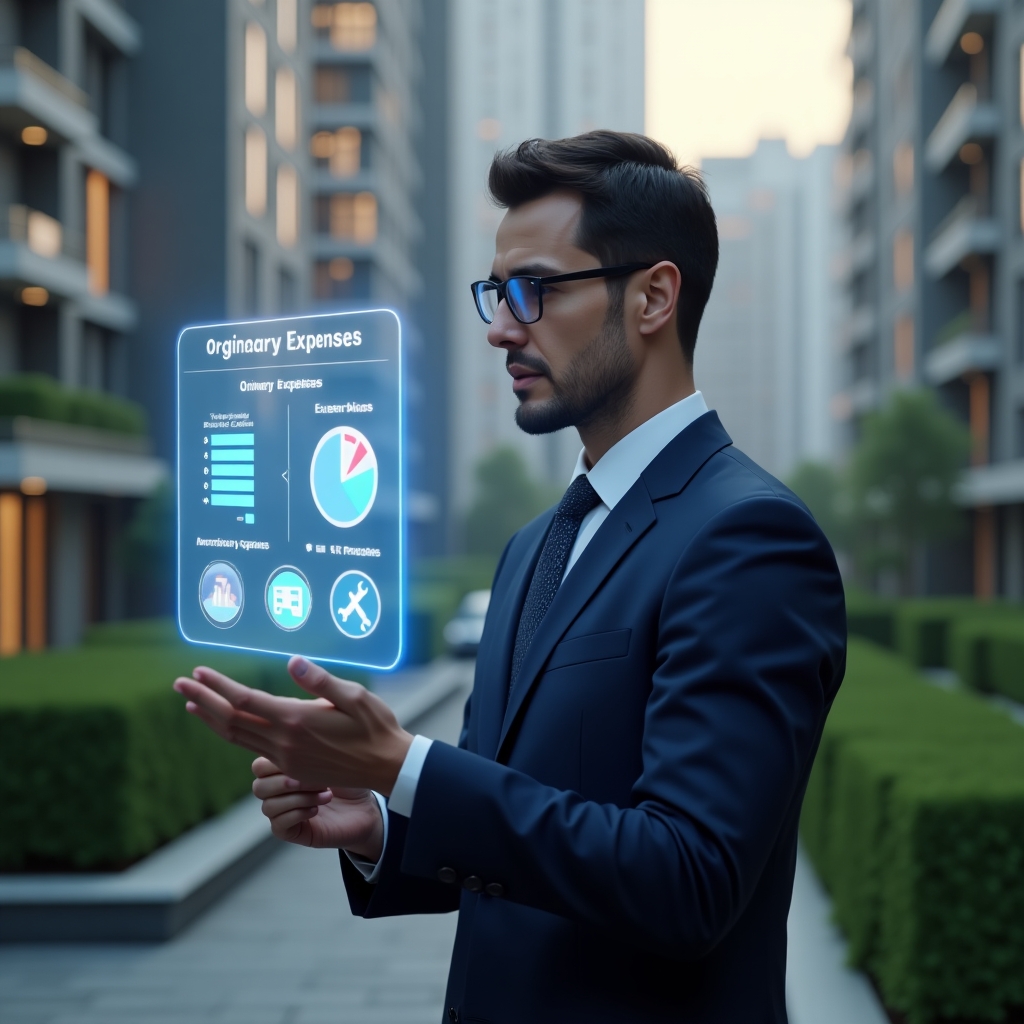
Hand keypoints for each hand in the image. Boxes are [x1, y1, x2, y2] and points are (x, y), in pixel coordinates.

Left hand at [172, 657, 413, 794]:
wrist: (387, 767)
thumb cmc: (375, 726)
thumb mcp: (354, 696)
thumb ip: (320, 680)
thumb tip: (292, 661)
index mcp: (296, 720)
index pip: (245, 700)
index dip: (218, 685)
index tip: (198, 672)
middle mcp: (284, 742)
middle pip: (231, 720)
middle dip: (203, 700)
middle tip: (179, 684)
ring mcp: (286, 758)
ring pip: (237, 737)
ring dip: (212, 719)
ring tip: (192, 703)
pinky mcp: (292, 767)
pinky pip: (252, 748)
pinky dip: (232, 733)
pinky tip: (228, 724)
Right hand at [251, 757, 384, 858]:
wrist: (367, 808)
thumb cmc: (350, 778)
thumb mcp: (333, 757)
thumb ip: (311, 746)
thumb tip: (296, 734)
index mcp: (283, 770)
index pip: (259, 766)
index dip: (276, 764)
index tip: (306, 760)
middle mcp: (278, 792)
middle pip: (258, 787)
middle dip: (285, 782)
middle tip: (315, 780)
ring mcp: (283, 813)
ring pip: (268, 806)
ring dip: (298, 798)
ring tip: (326, 795)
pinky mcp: (292, 832)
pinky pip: (278, 825)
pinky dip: (298, 814)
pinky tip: (317, 809)